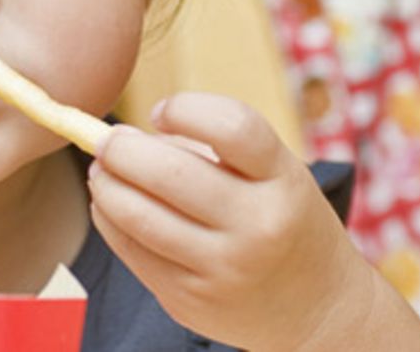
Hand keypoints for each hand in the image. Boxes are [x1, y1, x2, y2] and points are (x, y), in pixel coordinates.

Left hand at [87, 92, 380, 350]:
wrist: (319, 310)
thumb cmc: (283, 222)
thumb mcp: (276, 176)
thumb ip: (213, 150)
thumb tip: (121, 140)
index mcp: (285, 181)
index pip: (233, 127)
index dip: (185, 109)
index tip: (160, 113)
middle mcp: (259, 226)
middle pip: (169, 174)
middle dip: (121, 149)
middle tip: (106, 140)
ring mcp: (223, 269)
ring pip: (138, 216)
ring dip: (105, 185)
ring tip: (101, 170)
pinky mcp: (191, 301)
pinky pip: (132, 252)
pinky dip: (109, 220)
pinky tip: (109, 205)